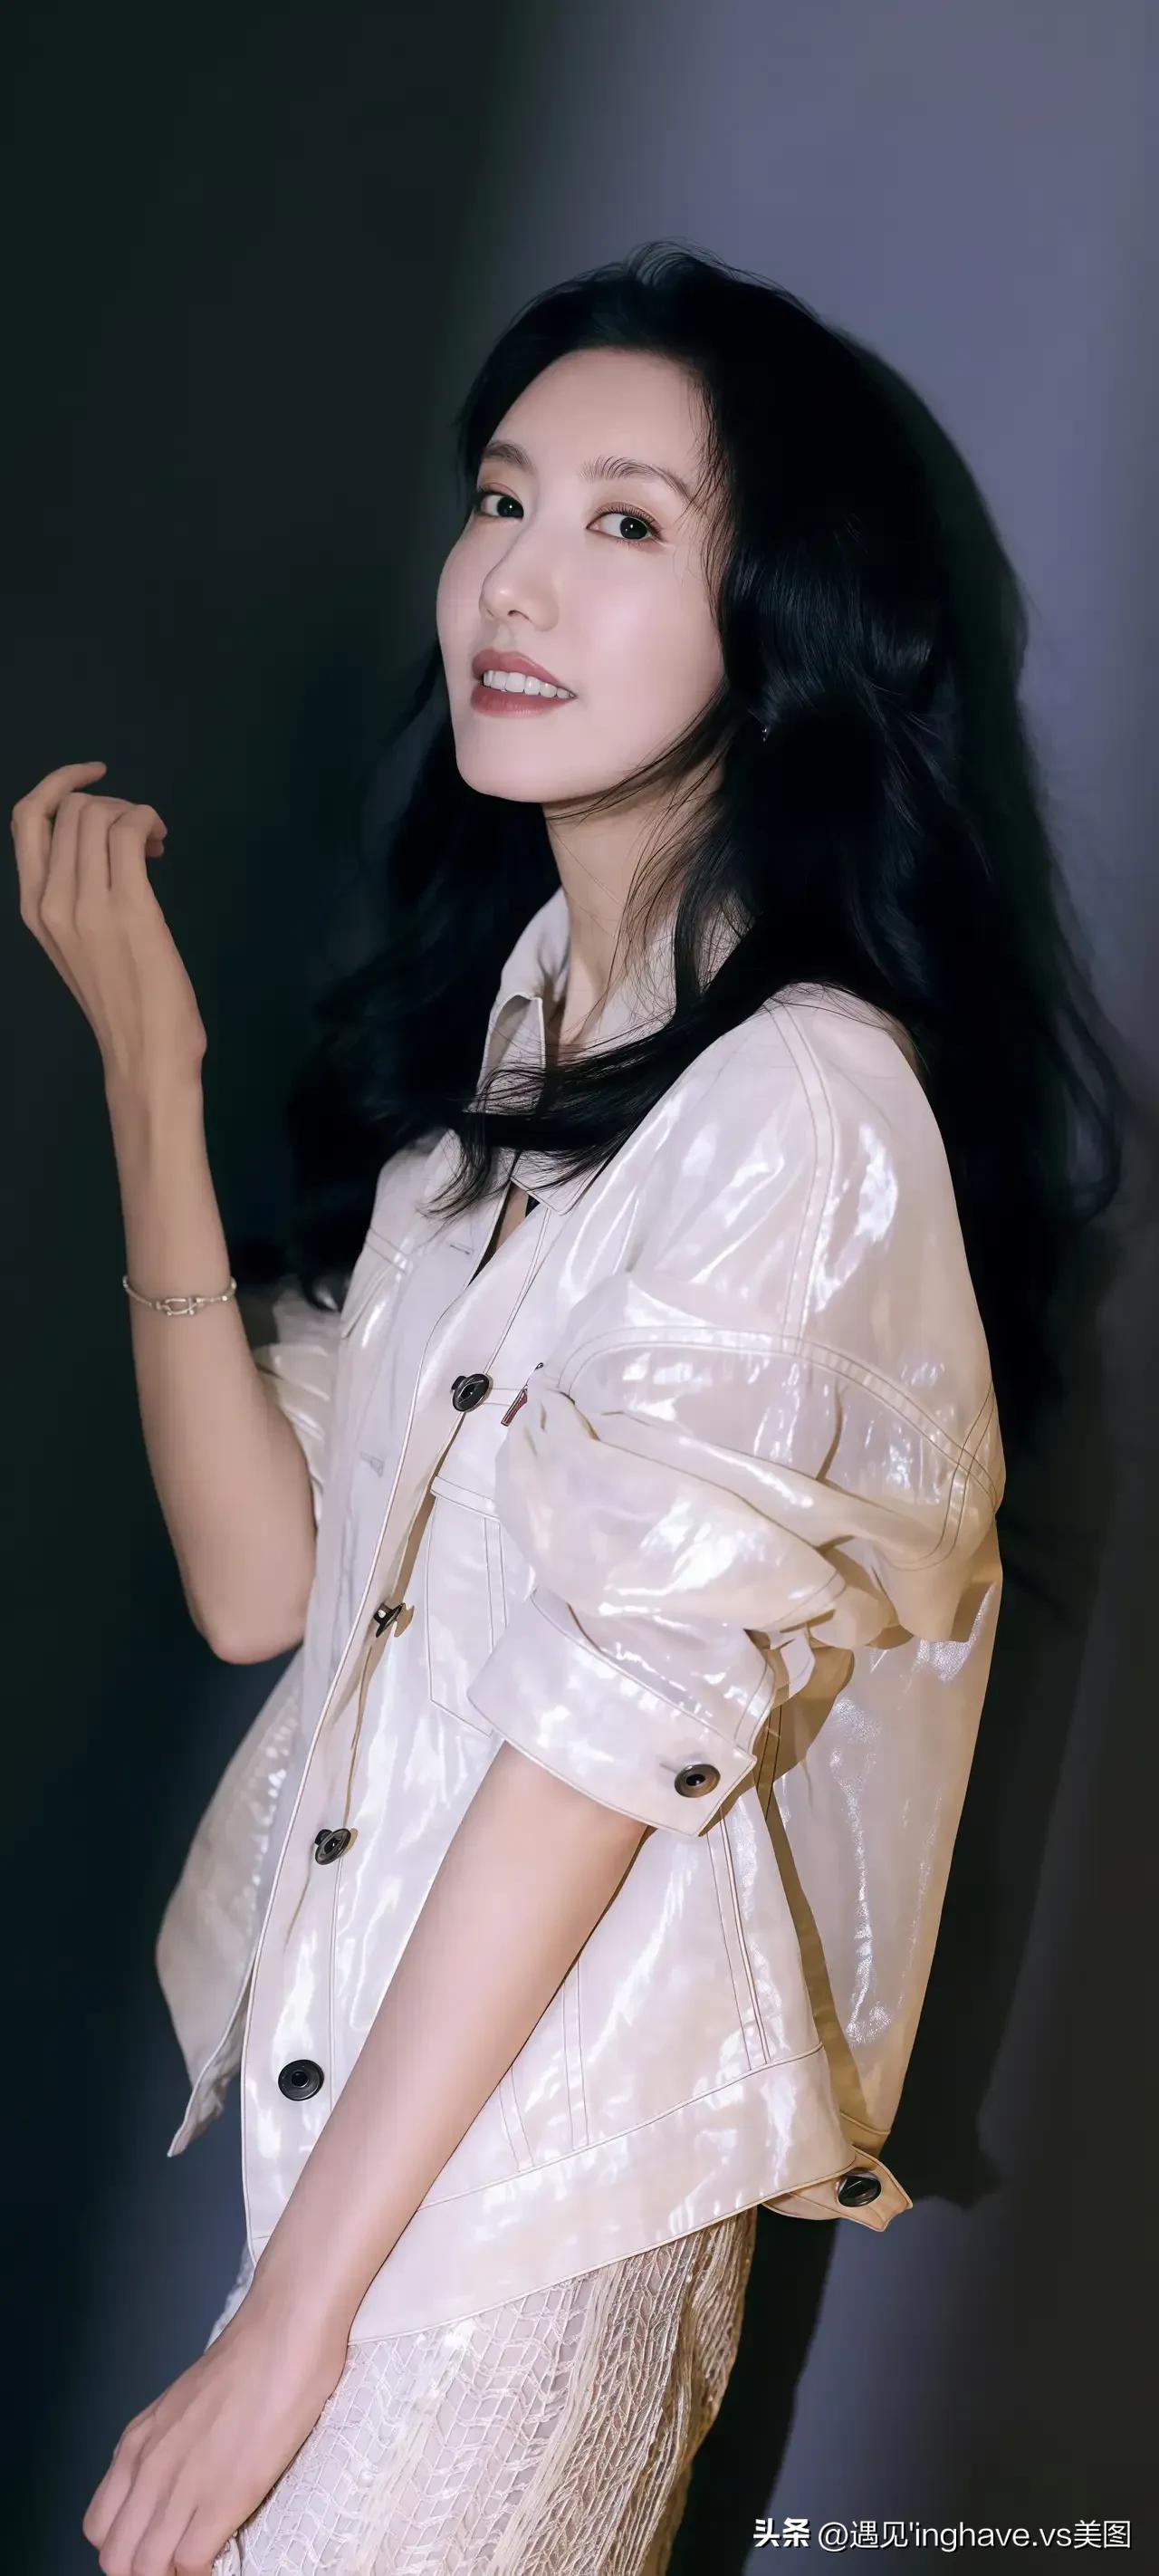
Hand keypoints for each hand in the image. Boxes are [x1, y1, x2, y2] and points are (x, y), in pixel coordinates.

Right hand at [11, 759, 207, 1093]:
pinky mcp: (130, 909)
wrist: (144, 1056)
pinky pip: (130, 830)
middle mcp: (50, 901)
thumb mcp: (77, 945)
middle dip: (112, 804)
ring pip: (100, 813)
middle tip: (142, 836)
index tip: (96, 775)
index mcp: (32, 908)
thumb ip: (74, 897)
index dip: (59, 783)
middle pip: (72, 808)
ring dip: (134, 812)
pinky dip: (148, 820)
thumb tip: (99, 846)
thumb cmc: (122, 1005)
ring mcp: (87, 905)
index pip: (26, 819)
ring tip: (154, 844)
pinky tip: (161, 842)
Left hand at [80, 2282, 349, 2574]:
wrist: (283, 2329)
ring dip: (175, 2572)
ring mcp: (181, 2484)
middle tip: (183, 2557)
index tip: (161, 2546)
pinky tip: (229, 2549)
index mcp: (136, 2444)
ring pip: (146, 2569)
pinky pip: (192, 2563)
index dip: (128, 2548)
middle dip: (146, 2571)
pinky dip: (206, 2569)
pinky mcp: (222, 2495)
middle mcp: (147, 2467)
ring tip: (205, 2556)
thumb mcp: (184, 2405)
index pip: (100, 2528)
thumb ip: (169, 2445)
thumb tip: (181, 2480)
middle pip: (116, 2559)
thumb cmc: (248, 2359)